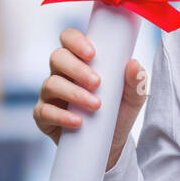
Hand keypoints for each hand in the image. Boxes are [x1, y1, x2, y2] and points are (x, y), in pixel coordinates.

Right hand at [35, 27, 147, 171]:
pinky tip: (78, 122)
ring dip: (74, 93)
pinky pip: (43, 111)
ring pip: (50, 84)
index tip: (92, 53)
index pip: (69, 38)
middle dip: (77, 68)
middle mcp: (61, 73)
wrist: (111, 142)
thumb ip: (136, 81)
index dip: (75, 40)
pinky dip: (61, 116)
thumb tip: (134, 64)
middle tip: (97, 82)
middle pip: (57, 57)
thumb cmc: (119, 111)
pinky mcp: (44, 116)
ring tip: (96, 105)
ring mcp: (50, 94)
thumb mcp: (133, 97)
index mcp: (81, 60)